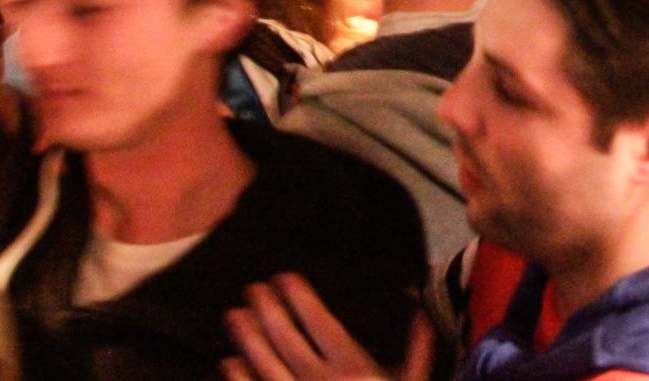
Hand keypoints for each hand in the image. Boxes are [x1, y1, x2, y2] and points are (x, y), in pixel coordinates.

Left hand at [222, 273, 433, 380]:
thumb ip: (418, 349)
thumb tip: (420, 311)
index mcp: (354, 367)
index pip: (319, 322)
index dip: (299, 297)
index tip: (284, 278)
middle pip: (285, 337)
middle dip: (266, 310)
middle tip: (252, 290)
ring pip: (264, 363)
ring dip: (247, 338)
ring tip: (234, 317)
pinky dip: (239, 378)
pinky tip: (228, 362)